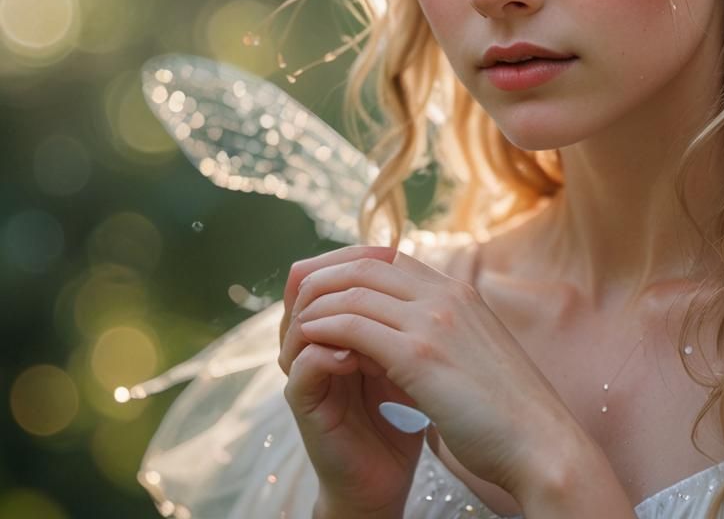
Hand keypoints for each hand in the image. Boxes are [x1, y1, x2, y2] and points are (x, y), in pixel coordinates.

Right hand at [278, 245, 424, 518]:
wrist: (389, 475)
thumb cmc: (405, 412)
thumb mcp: (411, 351)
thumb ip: (404, 314)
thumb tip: (419, 265)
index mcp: (340, 325)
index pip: (331, 272)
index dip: (354, 255)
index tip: (390, 251)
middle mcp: (316, 340)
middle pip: (309, 286)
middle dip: (343, 276)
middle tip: (377, 273)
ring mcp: (307, 369)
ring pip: (301, 319)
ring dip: (338, 312)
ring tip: (372, 318)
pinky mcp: (305, 402)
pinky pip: (303, 364)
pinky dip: (329, 351)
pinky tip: (355, 355)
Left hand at [279, 243, 582, 501]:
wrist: (542, 444)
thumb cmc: (510, 411)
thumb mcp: (477, 354)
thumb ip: (446, 333)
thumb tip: (407, 338)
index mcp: (461, 292)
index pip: (391, 258)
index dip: (351, 268)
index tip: (325, 290)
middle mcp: (447, 294)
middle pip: (366, 264)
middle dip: (324, 278)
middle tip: (296, 301)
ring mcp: (435, 320)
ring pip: (354, 291)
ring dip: (316, 305)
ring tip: (294, 327)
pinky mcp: (420, 355)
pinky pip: (353, 327)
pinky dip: (324, 330)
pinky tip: (307, 346)